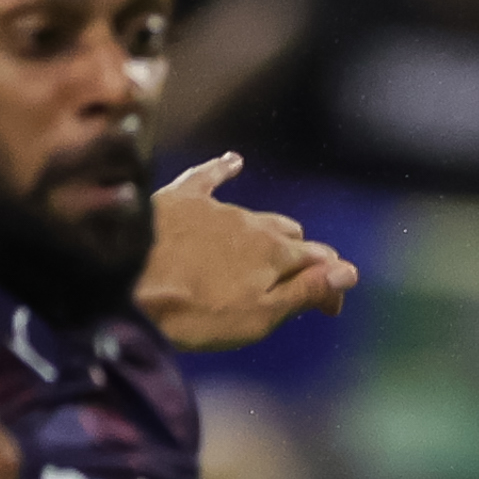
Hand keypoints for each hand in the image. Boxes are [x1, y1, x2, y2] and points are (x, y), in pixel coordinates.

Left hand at [140, 157, 358, 349]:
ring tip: (268, 251)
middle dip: (301, 258)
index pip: (321, 263)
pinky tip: (233, 161)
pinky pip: (209, 177)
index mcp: (277, 255)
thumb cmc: (196, 313)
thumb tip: (349, 272)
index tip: (328, 309)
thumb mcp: (259, 316)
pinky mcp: (182, 198)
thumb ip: (305, 291)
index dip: (329, 286)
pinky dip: (224, 170)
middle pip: (291, 236)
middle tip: (295, 284)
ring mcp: (218, 208)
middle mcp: (254, 224)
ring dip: (269, 232)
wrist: (128, 286)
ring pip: (257, 215)